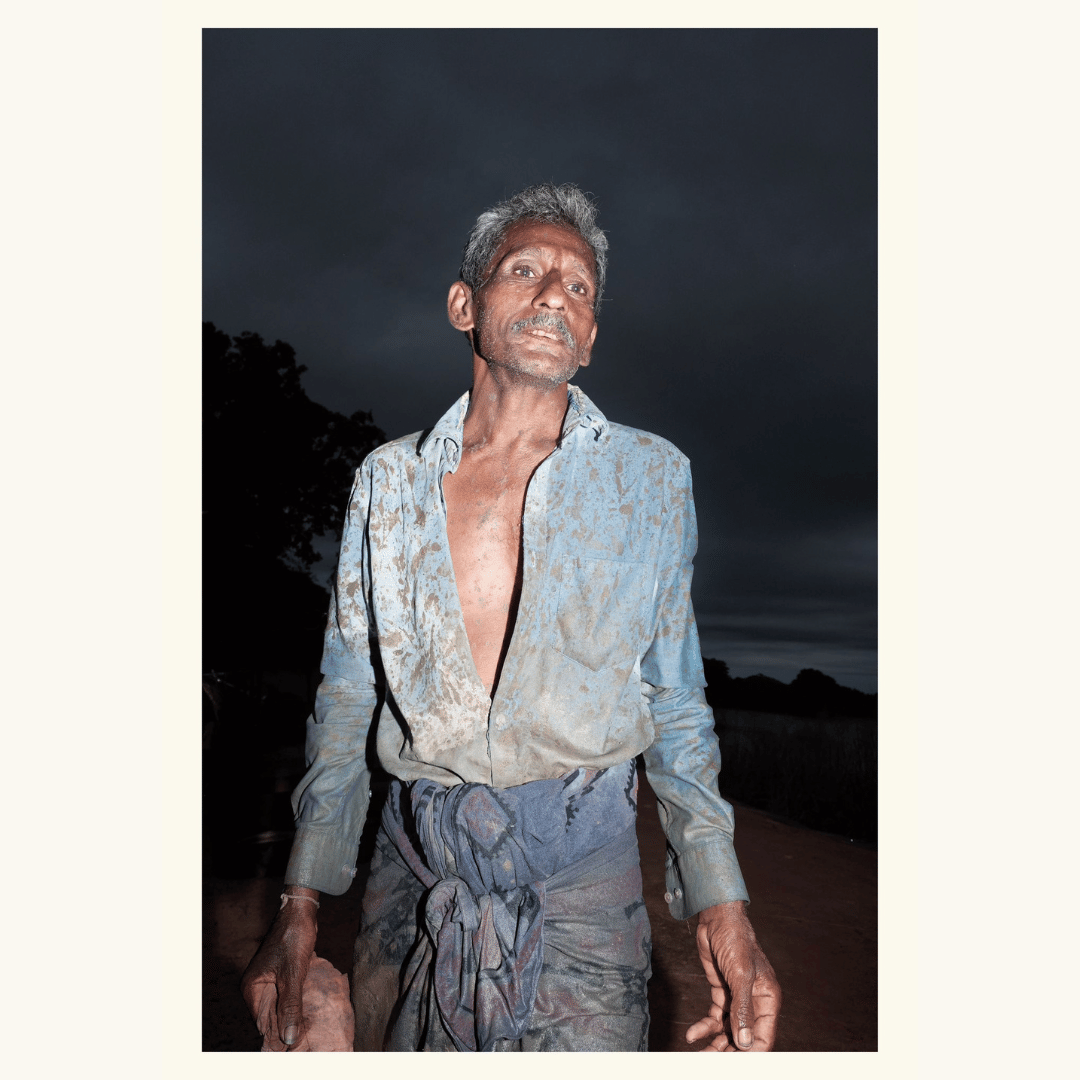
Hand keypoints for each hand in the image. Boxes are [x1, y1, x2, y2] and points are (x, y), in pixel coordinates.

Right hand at [240, 889, 318, 1050]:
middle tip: (306, 1039)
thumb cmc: (294, 938)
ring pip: (281, 1007)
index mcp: (252, 988)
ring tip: (310, 1030)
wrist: (301, 911)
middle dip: (287, 1027)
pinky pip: (288, 996)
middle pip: (271, 1017)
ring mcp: (269, 981)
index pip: (263, 1023)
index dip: (280, 1035)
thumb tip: (288, 1038)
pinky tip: (310, 1012)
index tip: (296, 1047)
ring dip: (294, 1016)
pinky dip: (297, 1003)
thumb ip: (290, 1006)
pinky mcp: (281, 975)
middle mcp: (256, 987)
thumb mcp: (293, 974)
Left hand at [687, 900, 780, 1051]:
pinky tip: (692, 1035)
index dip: (752, 1055)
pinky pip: (714, 1019)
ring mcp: (737, 999)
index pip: (763, 1038)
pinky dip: (704, 1028)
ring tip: (699, 1056)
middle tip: (710, 1063)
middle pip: (744, 1039)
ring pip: (728, 1032)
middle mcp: (754, 1003)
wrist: (716, 918)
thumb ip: (742, 1009)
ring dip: (715, 1045)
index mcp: (768, 999)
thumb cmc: (735, 940)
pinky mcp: (722, 994)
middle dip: (730, 1053)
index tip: (735, 1066)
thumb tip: (745, 1043)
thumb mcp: (740, 974)